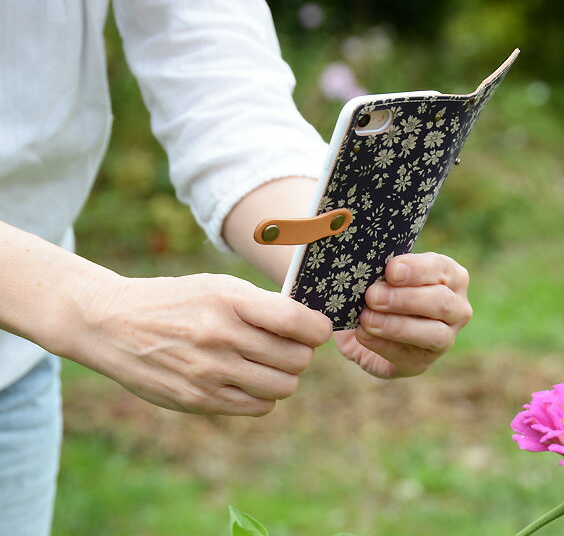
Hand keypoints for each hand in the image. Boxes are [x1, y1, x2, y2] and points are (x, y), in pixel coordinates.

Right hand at [63, 272, 331, 415]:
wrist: (114, 325)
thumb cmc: (178, 301)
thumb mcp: (218, 286)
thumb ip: (263, 305)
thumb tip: (311, 326)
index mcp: (228, 300)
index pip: (296, 322)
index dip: (318, 328)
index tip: (316, 329)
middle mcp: (220, 337)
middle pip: (297, 359)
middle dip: (301, 353)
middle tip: (288, 345)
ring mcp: (209, 373)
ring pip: (283, 387)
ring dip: (284, 376)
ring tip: (267, 363)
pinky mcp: (198, 400)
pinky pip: (258, 407)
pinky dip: (263, 395)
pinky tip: (248, 379)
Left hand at [333, 252, 471, 377]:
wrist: (366, 326)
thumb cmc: (381, 288)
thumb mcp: (384, 274)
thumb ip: (384, 269)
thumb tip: (370, 263)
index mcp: (451, 276)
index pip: (441, 268)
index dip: (417, 269)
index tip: (391, 270)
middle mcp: (456, 308)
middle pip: (441, 302)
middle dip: (405, 299)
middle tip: (373, 296)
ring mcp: (445, 338)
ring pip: (433, 334)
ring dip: (397, 326)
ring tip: (366, 318)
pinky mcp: (422, 362)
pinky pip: (408, 356)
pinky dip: (382, 345)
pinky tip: (362, 334)